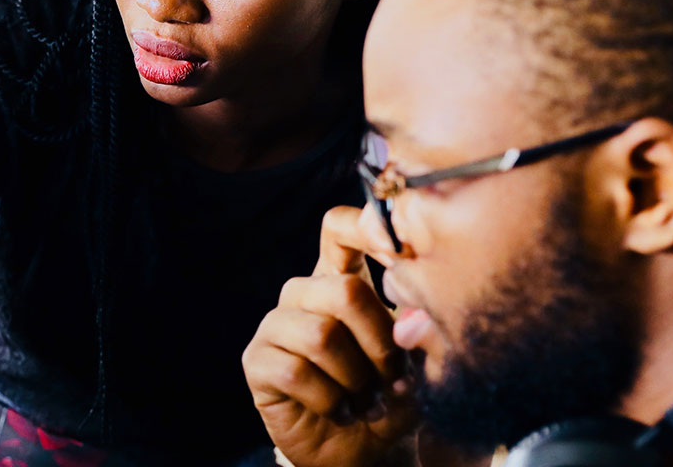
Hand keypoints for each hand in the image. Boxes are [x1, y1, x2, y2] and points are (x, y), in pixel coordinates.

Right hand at [243, 206, 416, 466]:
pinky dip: (331, 400)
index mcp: (340, 280)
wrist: (363, 451)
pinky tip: (341, 411)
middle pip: (343, 289)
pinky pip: (295, 371)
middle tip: (394, 377)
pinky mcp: (258, 362)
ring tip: (367, 400)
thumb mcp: (415, 363)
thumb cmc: (389, 398)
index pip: (338, 229)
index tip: (398, 253)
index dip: (364, 227)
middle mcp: (303, 295)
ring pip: (321, 335)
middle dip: (381, 342)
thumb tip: (408, 319)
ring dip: (357, 378)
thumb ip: (415, 332)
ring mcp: (275, 326)